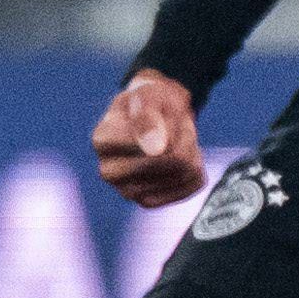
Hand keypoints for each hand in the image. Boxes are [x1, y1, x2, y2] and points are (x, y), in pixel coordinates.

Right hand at [93, 69, 207, 208]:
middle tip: (177, 124)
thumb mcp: (149, 95)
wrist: (158, 116)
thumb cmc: (150, 103)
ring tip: (179, 138)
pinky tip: (184, 158)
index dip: (168, 124)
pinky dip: (196, 169)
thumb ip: (148, 116)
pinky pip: (188, 187)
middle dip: (182, 138)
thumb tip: (155, 150)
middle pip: (167, 160)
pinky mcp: (147, 202)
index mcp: (102, 140)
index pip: (147, 141)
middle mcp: (108, 170)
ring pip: (182, 172)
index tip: (163, 113)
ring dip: (191, 150)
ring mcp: (126, 190)